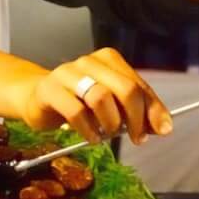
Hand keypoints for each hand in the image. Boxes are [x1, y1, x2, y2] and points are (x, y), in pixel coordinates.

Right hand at [16, 48, 172, 143]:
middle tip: (136, 137)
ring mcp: (67, 73)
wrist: (36, 98)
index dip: (153, 108)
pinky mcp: (49, 90)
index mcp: (108, 59)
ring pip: (100, 97)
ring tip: (108, 135)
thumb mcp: (110, 104)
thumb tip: (162, 127)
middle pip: (124, 88)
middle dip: (136, 117)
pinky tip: (91, 138)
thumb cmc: (77, 101)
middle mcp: (89, 61)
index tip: (162, 129)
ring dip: (110, 122)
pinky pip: (75, 111)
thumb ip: (135, 111)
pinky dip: (88, 130)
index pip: (138, 84)